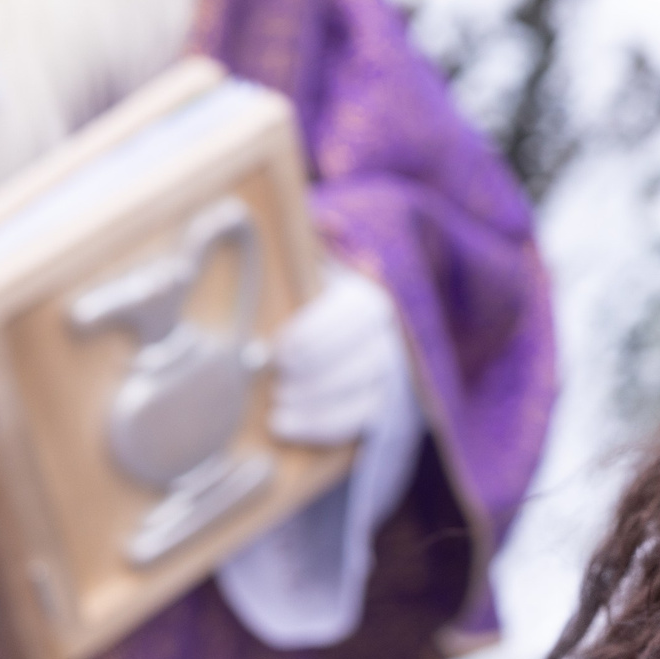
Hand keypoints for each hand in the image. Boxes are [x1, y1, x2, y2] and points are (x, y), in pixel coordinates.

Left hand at [272, 265, 409, 446]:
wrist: (316, 339)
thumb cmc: (293, 304)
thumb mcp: (295, 273)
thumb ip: (297, 253)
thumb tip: (307, 231)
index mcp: (364, 300)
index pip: (357, 316)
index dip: (320, 335)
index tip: (281, 349)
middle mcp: (382, 336)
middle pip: (364, 360)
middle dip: (316, 376)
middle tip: (276, 381)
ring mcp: (382, 373)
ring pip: (363, 393)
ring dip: (316, 404)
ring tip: (276, 407)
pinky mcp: (374, 403)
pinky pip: (359, 420)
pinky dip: (320, 427)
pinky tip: (283, 426)